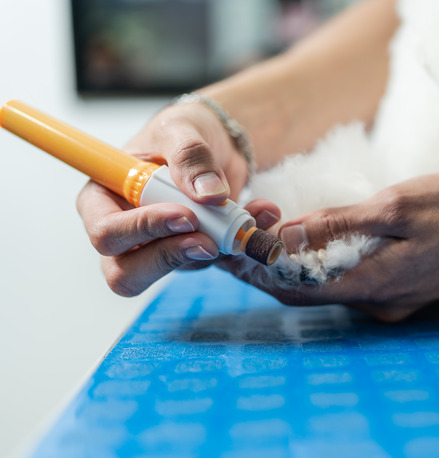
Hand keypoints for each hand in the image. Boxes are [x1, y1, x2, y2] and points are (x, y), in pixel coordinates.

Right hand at [76, 101, 266, 295]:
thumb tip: (209, 194)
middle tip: (208, 239)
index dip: (141, 231)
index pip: (106, 232)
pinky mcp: (194, 254)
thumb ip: (190, 157)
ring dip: (216, 249)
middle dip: (171, 257)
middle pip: (127, 273)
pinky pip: (216, 260)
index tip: (183, 215)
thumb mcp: (182, 129)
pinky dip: (241, 242)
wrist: (216, 141)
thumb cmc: (182, 132)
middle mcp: (126, 232)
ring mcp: (160, 248)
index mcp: (103, 199)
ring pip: (177, 270)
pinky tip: (260, 216)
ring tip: (244, 219)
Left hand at [218, 173, 438, 319]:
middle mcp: (377, 305)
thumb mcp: (398, 206)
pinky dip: (320, 262)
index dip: (255, 271)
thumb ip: (340, 225)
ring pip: (325, 286)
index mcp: (373, 285)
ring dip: (291, 263)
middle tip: (235, 232)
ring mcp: (390, 302)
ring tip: (261, 228)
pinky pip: (348, 281)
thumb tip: (287, 236)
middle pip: (305, 291)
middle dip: (265, 265)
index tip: (225, 247)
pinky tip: (306, 239)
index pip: (294, 289)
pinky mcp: (400, 291)